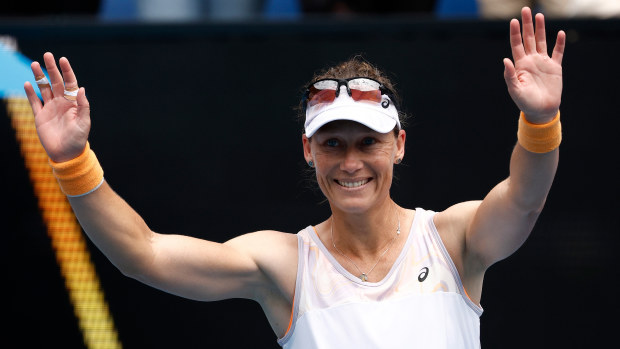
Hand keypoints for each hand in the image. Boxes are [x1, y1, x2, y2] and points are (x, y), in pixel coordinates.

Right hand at [24, 52, 90, 162]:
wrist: (66, 154)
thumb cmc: (78, 139)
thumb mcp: (84, 122)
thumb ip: (83, 106)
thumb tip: (81, 89)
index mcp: (73, 103)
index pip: (70, 83)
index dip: (67, 71)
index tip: (62, 59)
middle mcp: (61, 103)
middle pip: (56, 82)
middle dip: (51, 69)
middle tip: (47, 55)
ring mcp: (50, 108)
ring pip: (44, 88)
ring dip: (39, 77)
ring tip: (34, 64)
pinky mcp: (40, 116)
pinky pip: (34, 102)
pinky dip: (30, 93)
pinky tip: (27, 84)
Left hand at [503, 7, 565, 123]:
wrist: (541, 111)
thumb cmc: (525, 102)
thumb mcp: (515, 90)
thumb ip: (509, 75)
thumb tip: (505, 60)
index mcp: (520, 65)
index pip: (516, 45)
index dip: (515, 33)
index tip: (513, 20)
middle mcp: (531, 61)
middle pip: (528, 39)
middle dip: (527, 24)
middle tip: (525, 10)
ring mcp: (543, 63)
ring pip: (541, 42)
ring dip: (540, 29)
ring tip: (540, 16)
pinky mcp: (555, 68)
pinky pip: (558, 53)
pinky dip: (559, 43)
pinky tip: (560, 33)